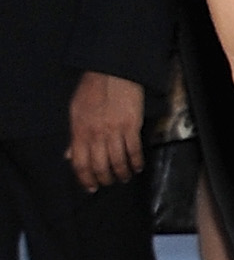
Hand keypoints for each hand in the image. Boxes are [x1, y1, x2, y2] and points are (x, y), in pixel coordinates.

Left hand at [66, 72, 143, 190]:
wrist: (112, 72)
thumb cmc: (92, 89)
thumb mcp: (75, 111)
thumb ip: (74, 136)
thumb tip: (69, 155)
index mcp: (79, 131)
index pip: (80, 163)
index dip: (85, 179)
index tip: (91, 187)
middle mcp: (96, 134)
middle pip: (99, 166)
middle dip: (104, 179)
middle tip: (108, 183)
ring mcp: (114, 131)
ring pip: (117, 162)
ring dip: (121, 174)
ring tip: (124, 178)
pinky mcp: (131, 126)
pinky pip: (134, 151)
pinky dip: (136, 162)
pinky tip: (137, 167)